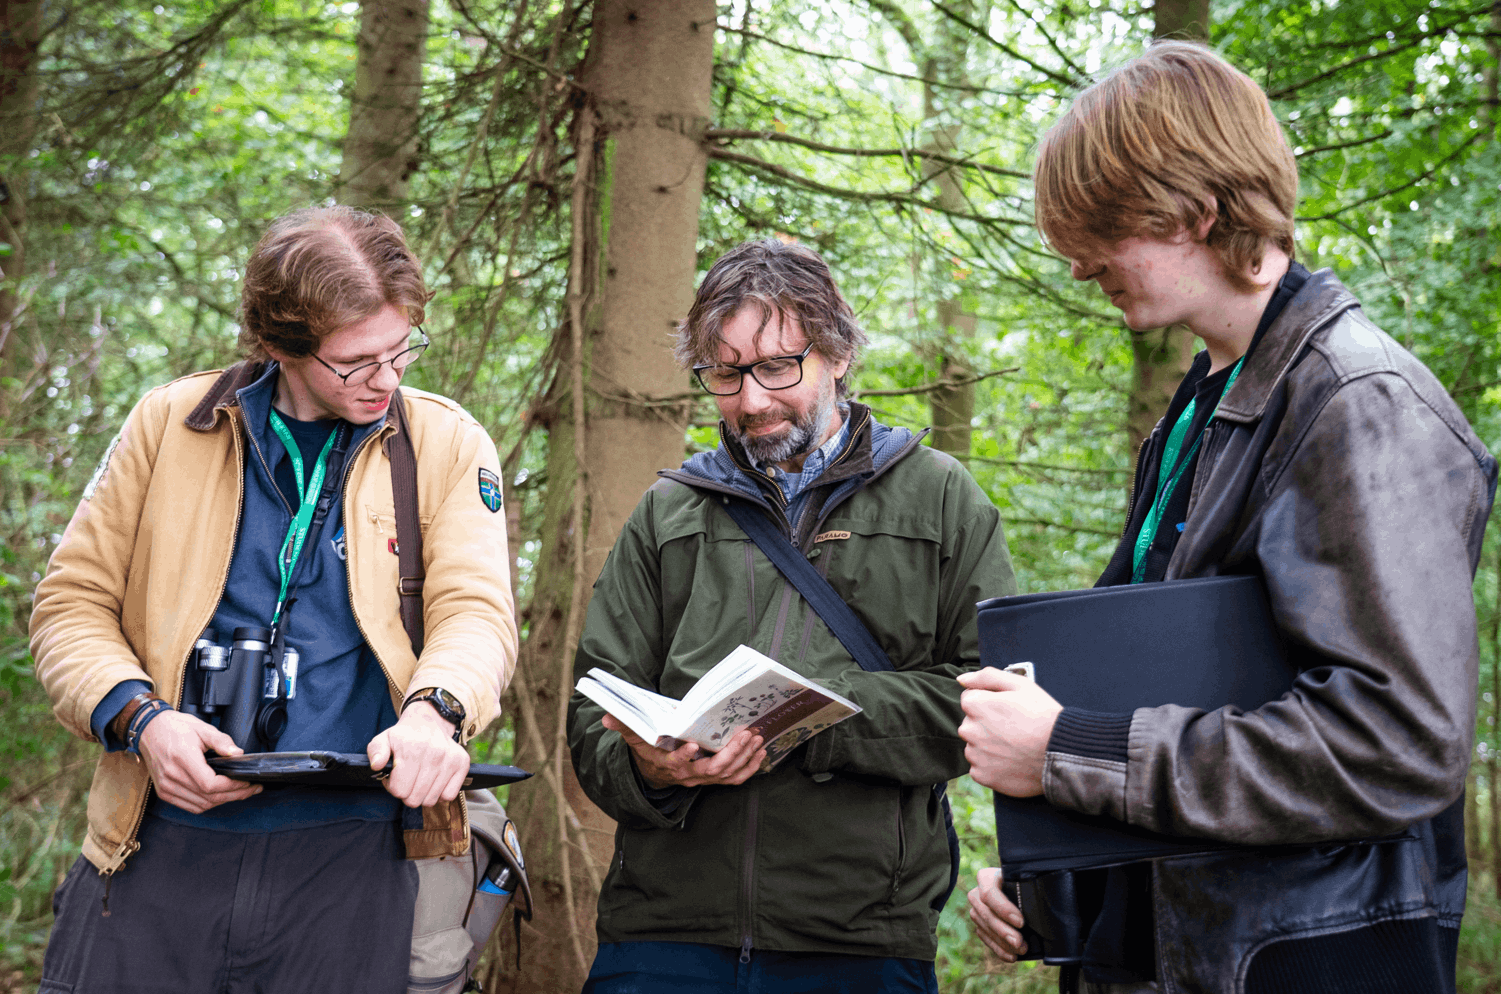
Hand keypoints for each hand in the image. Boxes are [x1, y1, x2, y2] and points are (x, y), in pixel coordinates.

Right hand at [137, 711, 261, 812]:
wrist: (150, 730)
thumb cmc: (175, 727)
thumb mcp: (202, 728)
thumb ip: (222, 741)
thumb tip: (238, 754)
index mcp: (183, 758)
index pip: (210, 784)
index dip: (232, 786)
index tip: (248, 782)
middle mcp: (172, 776)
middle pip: (208, 797)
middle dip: (235, 795)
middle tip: (251, 789)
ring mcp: (166, 786)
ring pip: (200, 805)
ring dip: (222, 801)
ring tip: (239, 793)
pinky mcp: (164, 792)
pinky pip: (189, 806)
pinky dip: (207, 804)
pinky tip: (219, 796)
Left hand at [368, 701, 470, 807]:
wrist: (429, 721)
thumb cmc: (405, 735)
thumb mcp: (384, 739)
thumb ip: (376, 752)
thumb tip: (377, 764)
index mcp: (412, 749)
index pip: (399, 790)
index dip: (393, 787)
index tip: (396, 777)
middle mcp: (434, 754)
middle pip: (414, 799)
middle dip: (407, 793)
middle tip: (407, 779)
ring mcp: (450, 759)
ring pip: (431, 800)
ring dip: (423, 794)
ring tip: (420, 779)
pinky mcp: (462, 763)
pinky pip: (449, 795)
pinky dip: (440, 793)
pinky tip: (434, 781)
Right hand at [601, 713, 765, 788]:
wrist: (654, 774)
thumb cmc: (648, 749)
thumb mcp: (634, 737)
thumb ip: (624, 725)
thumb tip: (607, 716)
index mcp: (668, 763)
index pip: (676, 763)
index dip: (684, 756)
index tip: (693, 745)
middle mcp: (688, 775)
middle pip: (712, 770)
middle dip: (731, 753)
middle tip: (745, 734)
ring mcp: (703, 779)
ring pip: (727, 775)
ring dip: (745, 758)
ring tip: (757, 739)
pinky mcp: (714, 780)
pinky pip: (736, 779)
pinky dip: (750, 768)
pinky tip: (761, 753)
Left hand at [957, 668, 1062, 796]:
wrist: (1060, 753)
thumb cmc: (1043, 716)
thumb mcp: (1020, 685)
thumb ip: (987, 676)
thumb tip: (962, 679)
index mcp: (975, 705)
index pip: (970, 699)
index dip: (990, 702)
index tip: (1008, 710)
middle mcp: (968, 730)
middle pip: (971, 723)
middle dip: (986, 724)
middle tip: (1014, 728)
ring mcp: (975, 754)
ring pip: (975, 746)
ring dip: (988, 745)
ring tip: (1014, 745)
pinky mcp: (982, 775)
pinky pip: (980, 767)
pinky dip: (992, 765)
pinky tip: (1011, 760)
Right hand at [968, 866, 1027, 962]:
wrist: (1017, 889)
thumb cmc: (1024, 883)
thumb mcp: (1025, 881)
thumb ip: (1028, 889)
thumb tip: (1042, 903)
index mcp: (987, 877)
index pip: (989, 893)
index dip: (1003, 909)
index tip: (1021, 922)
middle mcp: (977, 893)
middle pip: (985, 914)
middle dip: (1003, 931)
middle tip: (1019, 943)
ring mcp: (976, 910)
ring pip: (984, 928)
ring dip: (1003, 942)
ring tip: (1021, 950)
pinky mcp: (979, 924)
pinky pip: (985, 939)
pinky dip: (999, 949)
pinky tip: (1012, 956)